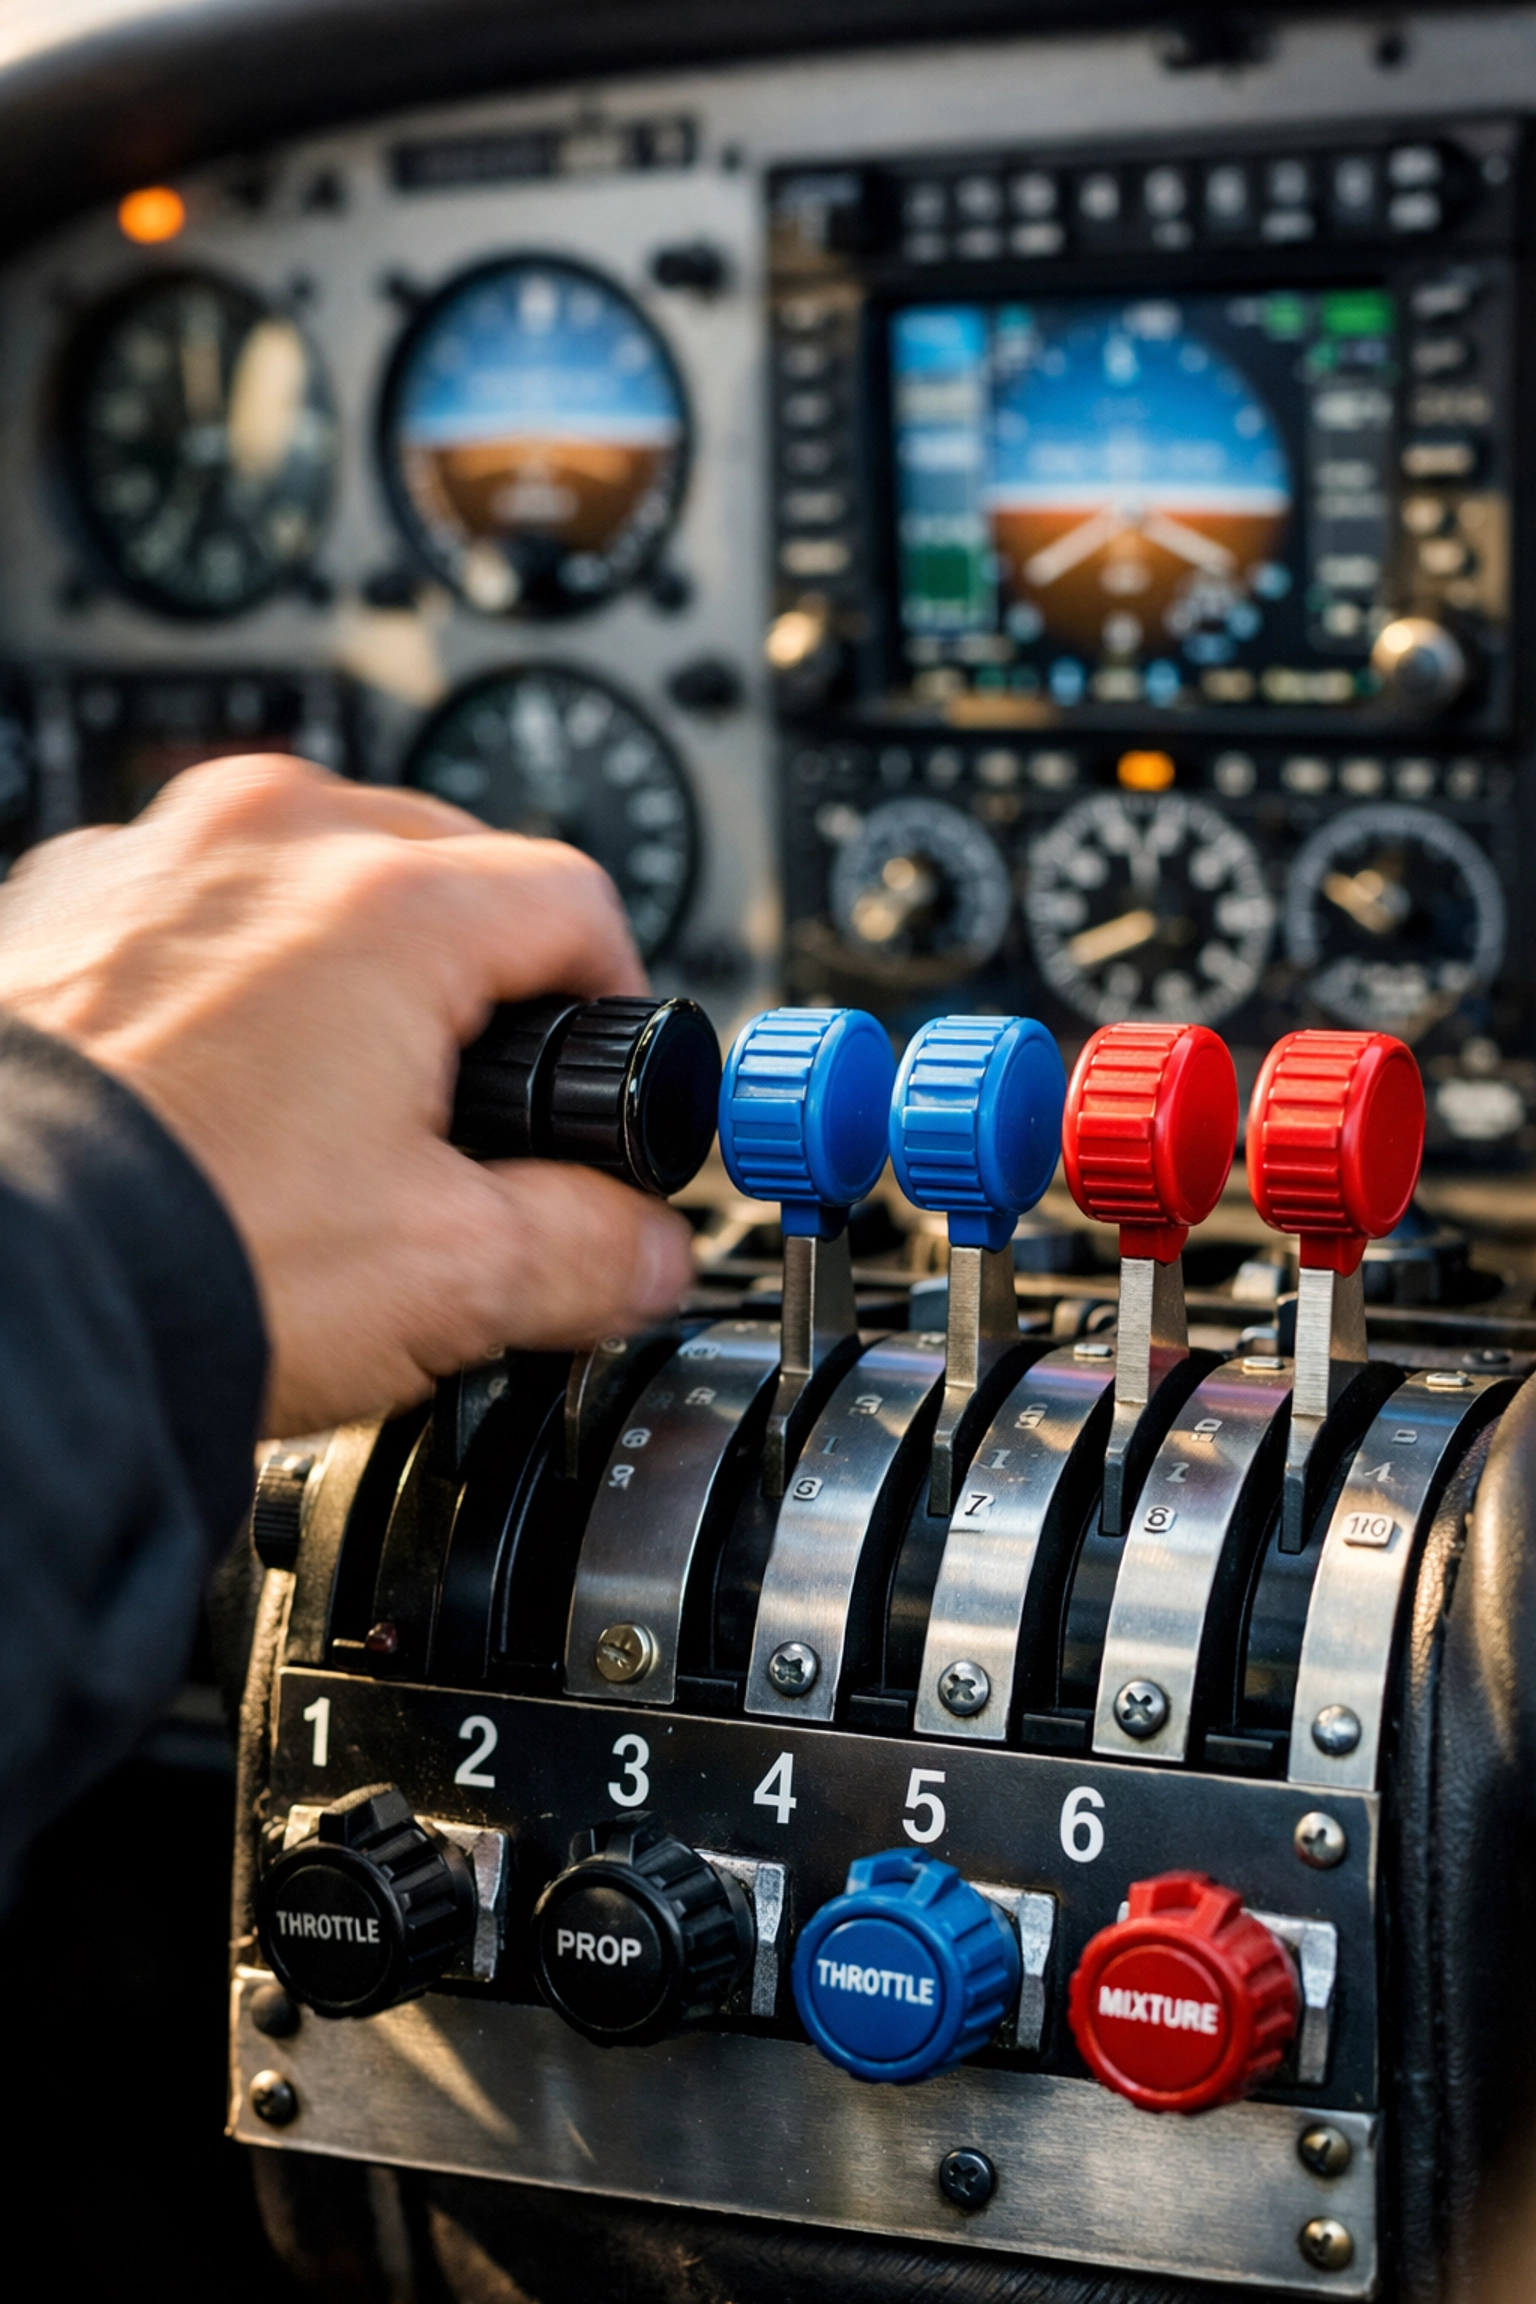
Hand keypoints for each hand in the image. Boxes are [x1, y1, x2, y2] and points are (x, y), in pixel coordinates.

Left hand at [0, 756, 695, 1434]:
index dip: (616, 1004)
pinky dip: (235, 984)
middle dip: (481, 989)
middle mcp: (267, 838)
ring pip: (317, 887)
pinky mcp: (59, 907)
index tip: (597, 1079)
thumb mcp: (452, 1276)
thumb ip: (594, 1249)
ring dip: (354, 978)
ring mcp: (149, 860)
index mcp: (390, 899)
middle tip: (469, 1112)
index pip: (580, 901)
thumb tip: (640, 1248)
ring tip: (334, 1109)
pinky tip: (223, 1094)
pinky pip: (199, 915)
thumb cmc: (183, 1251)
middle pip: (450, 875)